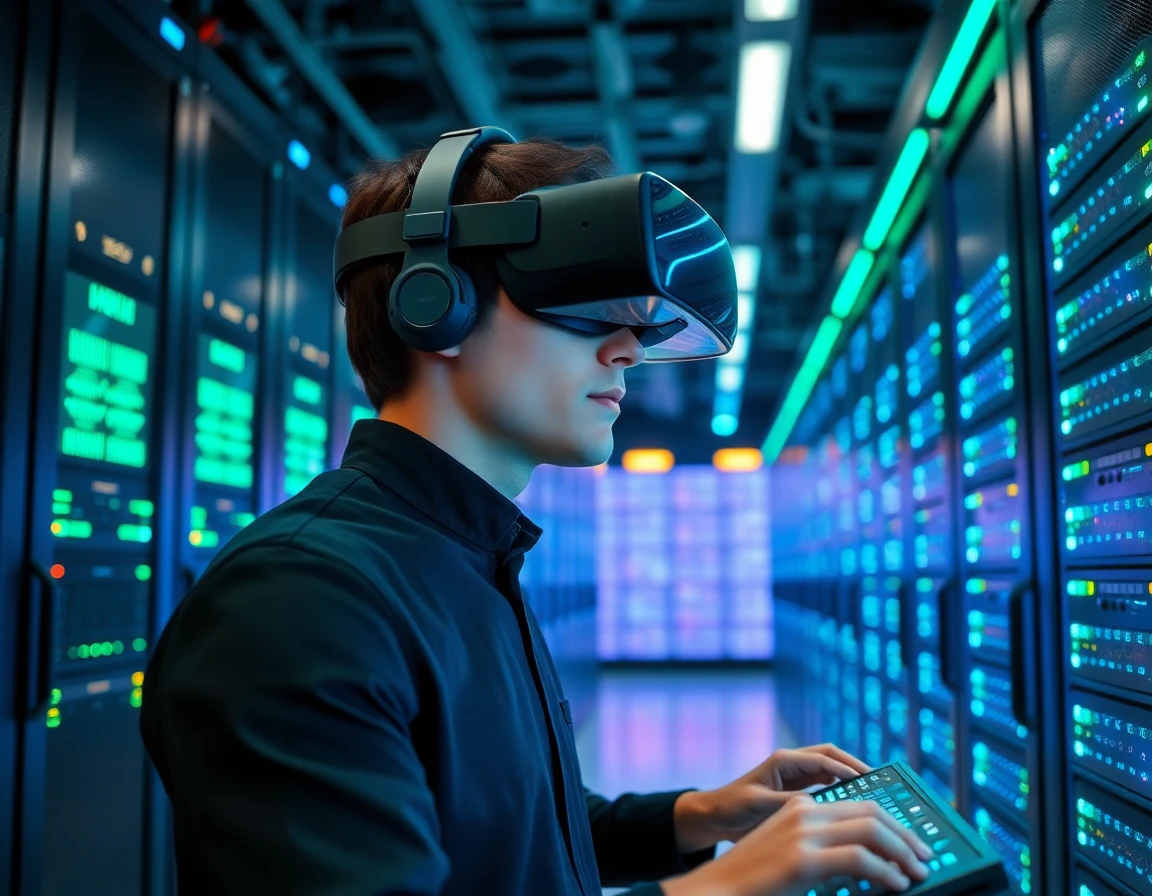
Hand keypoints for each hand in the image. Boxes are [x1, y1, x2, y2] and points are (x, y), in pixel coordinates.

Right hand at [662, 795, 933, 895]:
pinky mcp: (801, 859)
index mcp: (800, 806)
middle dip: (905, 836)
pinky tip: (896, 884)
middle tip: (924, 857)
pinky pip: (859, 859)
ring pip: (871, 830)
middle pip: (871, 812)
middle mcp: (803, 811)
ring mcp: (802, 833)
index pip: (860, 804)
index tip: (912, 843)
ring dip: (902, 852)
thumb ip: (820, 848)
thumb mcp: (788, 854)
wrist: (714, 891)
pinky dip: (886, 872)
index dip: (893, 823)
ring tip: (917, 872)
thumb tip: (864, 862)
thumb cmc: (751, 882)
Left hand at [674, 744, 870, 851]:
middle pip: (831, 757)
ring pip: (831, 770)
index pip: (823, 758)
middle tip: (877, 781)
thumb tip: (817, 804)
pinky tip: (853, 806)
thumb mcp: (760, 804)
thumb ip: (788, 802)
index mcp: (784, 761)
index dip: (846, 767)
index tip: (867, 779)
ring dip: (849, 778)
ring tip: (871, 793)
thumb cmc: (733, 806)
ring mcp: (796, 777)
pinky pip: (825, 786)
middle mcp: (792, 764)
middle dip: (854, 766)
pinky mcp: (797, 791)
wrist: (716, 816)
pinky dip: (840, 791)